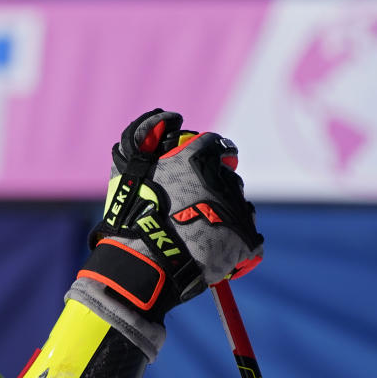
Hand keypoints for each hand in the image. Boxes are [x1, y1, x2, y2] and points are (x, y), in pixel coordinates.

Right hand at [66, 109, 263, 359]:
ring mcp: (237, 208)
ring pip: (240, 207)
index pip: (215, 145)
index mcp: (195, 158)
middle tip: (196, 209)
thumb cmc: (131, 217)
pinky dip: (235, 245)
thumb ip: (144, 136)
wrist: (143, 261)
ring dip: (226, 216)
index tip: (205, 165)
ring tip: (203, 234)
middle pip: (228, 177)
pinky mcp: (246, 238)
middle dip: (215, 190)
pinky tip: (214, 253)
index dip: (210, 153)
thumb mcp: (127, 169)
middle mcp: (220, 178)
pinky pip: (249, 239)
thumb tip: (168, 116)